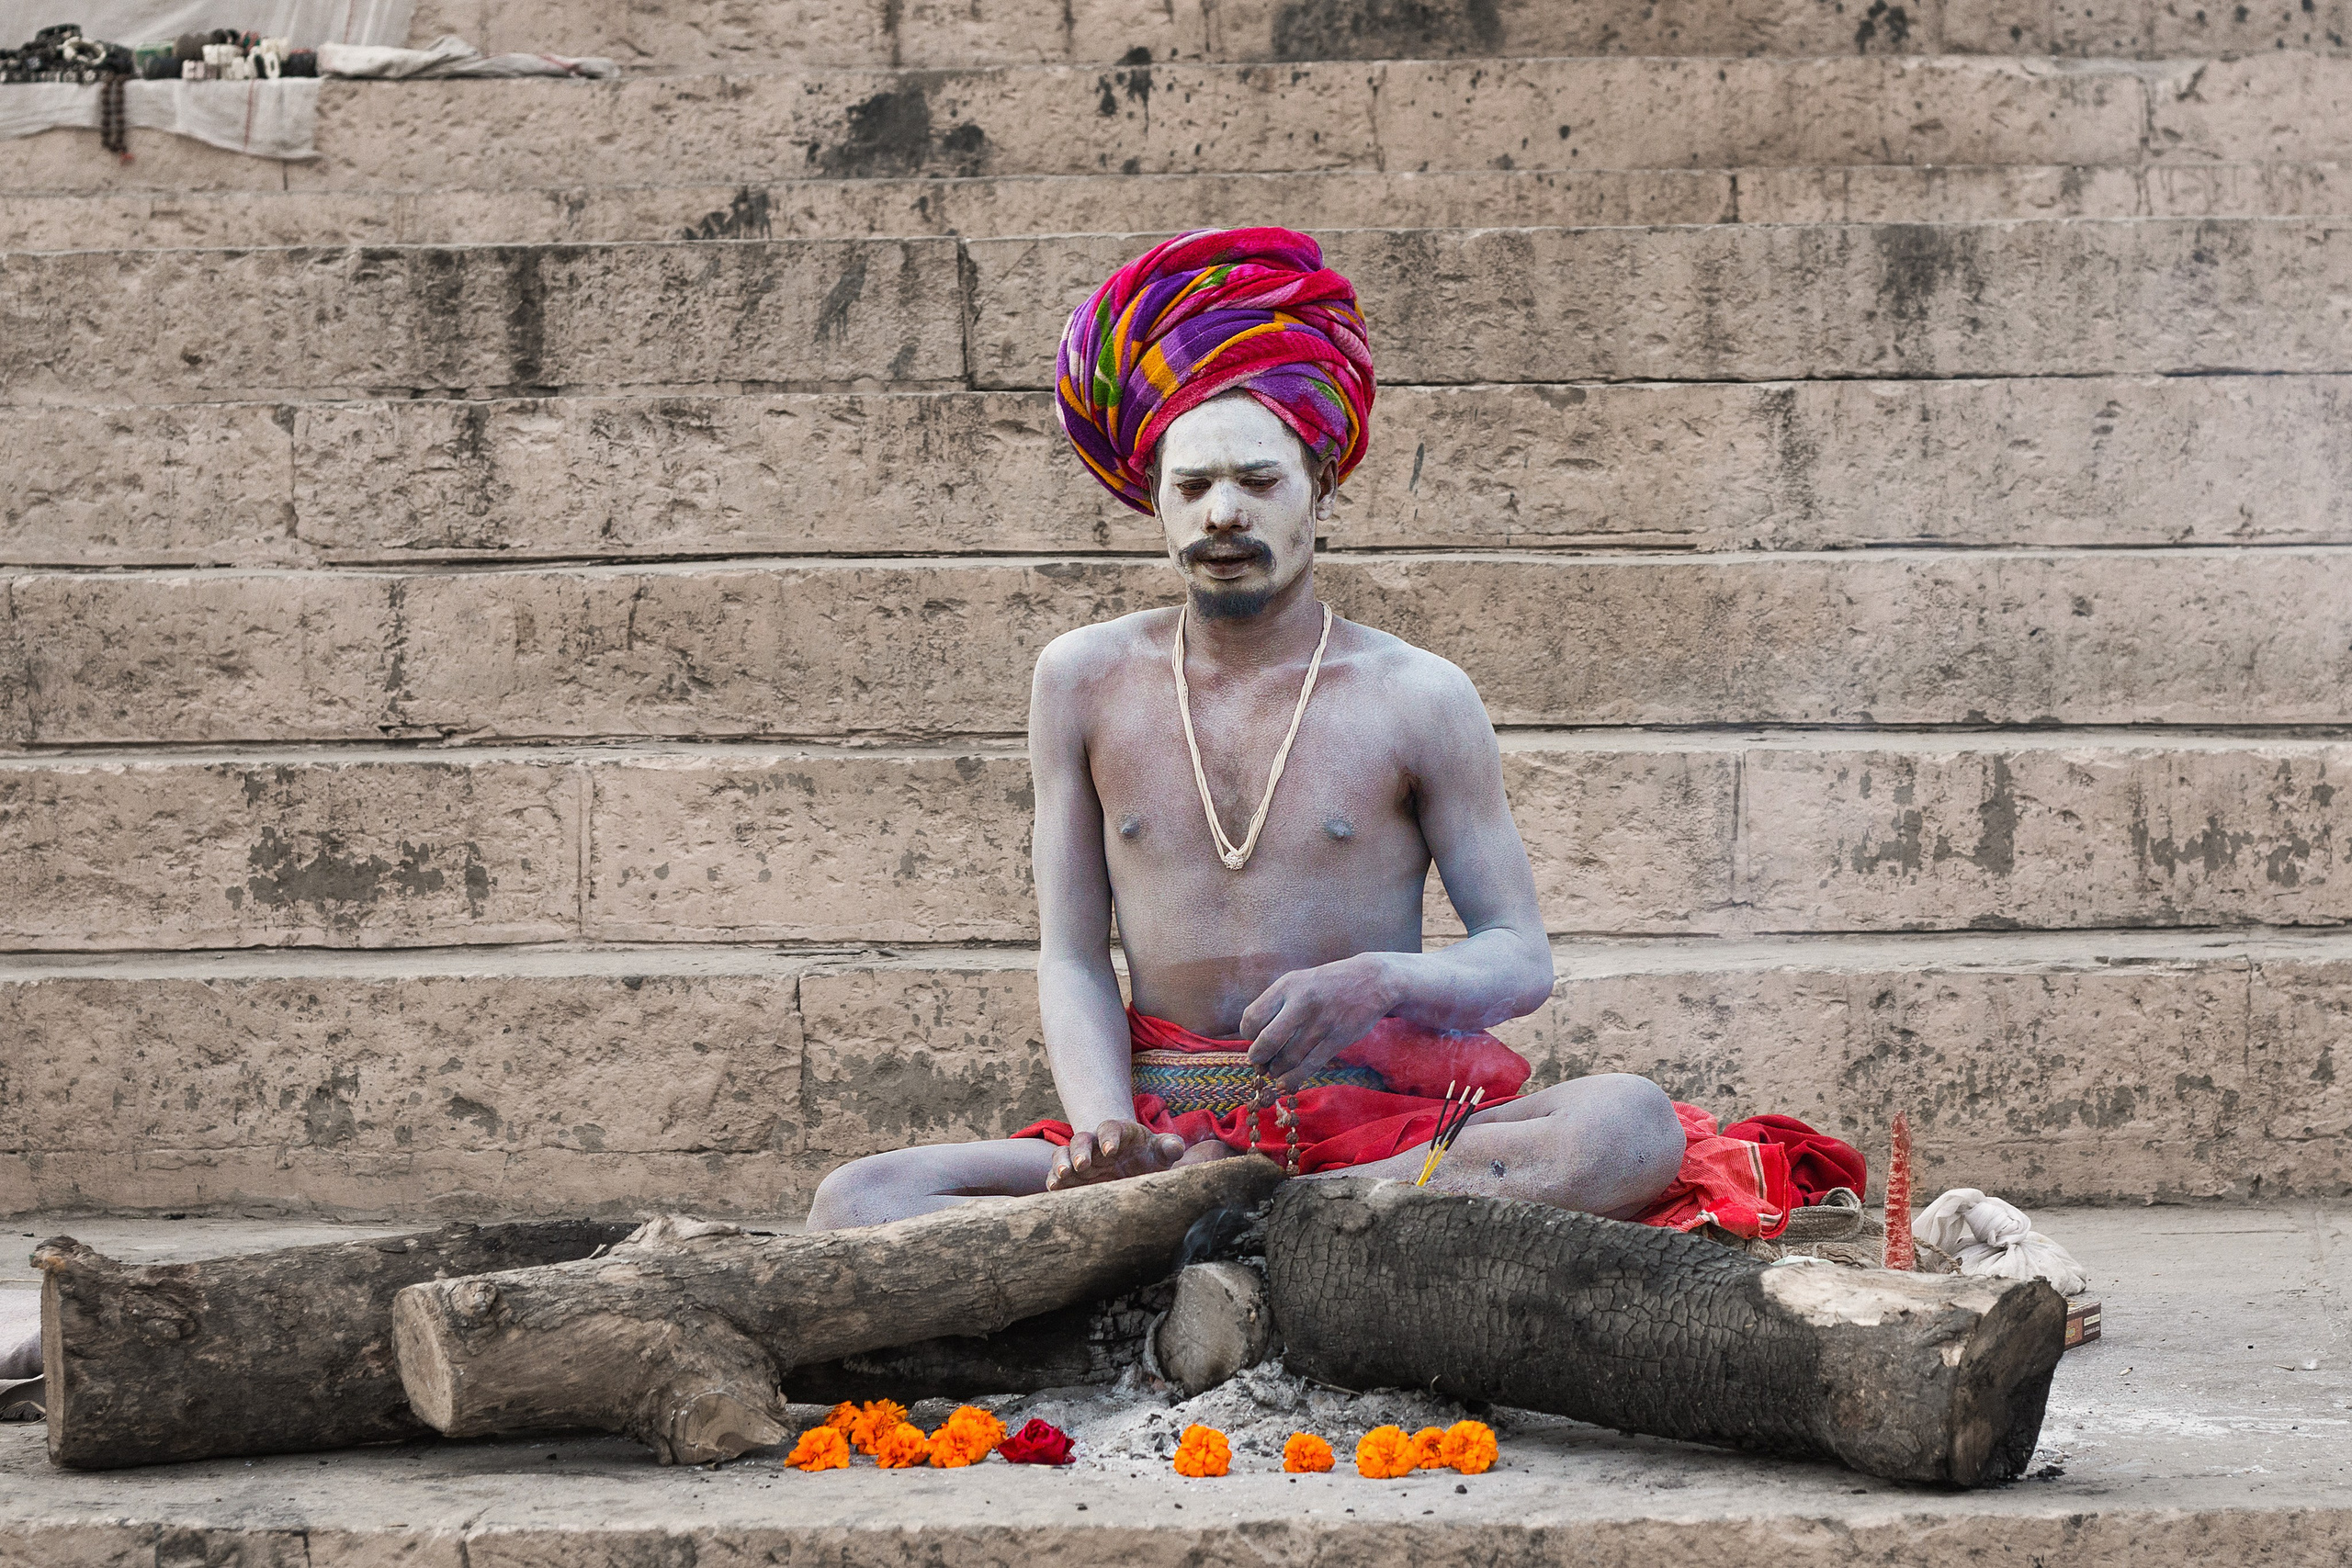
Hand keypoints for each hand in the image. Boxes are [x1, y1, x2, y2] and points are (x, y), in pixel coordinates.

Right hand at [1046, 1120, 1188, 1189]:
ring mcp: (1080, 1159)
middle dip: (1080, 1150)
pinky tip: (1054, 1189)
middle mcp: (1095, 1144)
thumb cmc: (1148, 1157)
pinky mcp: (1071, 1177)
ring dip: (1061, 1163)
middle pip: (1081, 1139)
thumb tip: (1175, 1147)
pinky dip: (1053, 1179)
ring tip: (1062, 1176)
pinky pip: (1056, 1174)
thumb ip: (1169, 1147)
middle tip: (1082, 1164)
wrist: (1132, 1166)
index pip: (1110, 1127)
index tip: (1111, 1149)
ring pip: (1063, 1153)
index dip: (1109, 1136)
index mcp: (1118, 1133)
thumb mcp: (1161, 1151)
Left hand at [1241, 954, 1399, 1098]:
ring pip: (1288, 1058)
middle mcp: (1302, 1003)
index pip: (1252, 1017)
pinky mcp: (1337, 1039)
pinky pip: (1309, 1065)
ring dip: (1276, 1070)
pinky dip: (1294, 1078)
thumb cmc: (1327, 984)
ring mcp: (1320, 1023)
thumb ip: (1276, 1003)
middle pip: (1267, 1041)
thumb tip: (1253, 1036)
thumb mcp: (1298, 981)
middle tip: (1260, 1061)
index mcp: (1287, 986)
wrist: (1372, 980)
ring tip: (1276, 1069)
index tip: (1254, 1039)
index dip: (1248, 1035)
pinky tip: (1286, 1082)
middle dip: (1258, 1057)